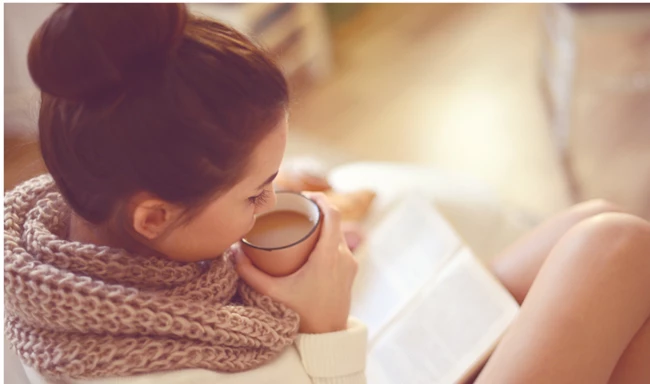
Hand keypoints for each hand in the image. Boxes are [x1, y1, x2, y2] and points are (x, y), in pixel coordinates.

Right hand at [235, 192, 357, 333]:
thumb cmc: (302, 316)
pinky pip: (341, 246)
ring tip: (303, 224)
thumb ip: (249, 273)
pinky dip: (329, 239)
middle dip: (317, 211)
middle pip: (335, 222)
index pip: (333, 215)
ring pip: (338, 234)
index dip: (321, 199)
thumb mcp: (272, 293)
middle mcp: (343, 257)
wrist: (326, 338)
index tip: (306, 195)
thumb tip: (234, 252)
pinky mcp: (350, 273)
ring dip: (324, 226)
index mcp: (328, 256)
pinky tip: (314, 241)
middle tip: (297, 209)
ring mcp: (349, 265)